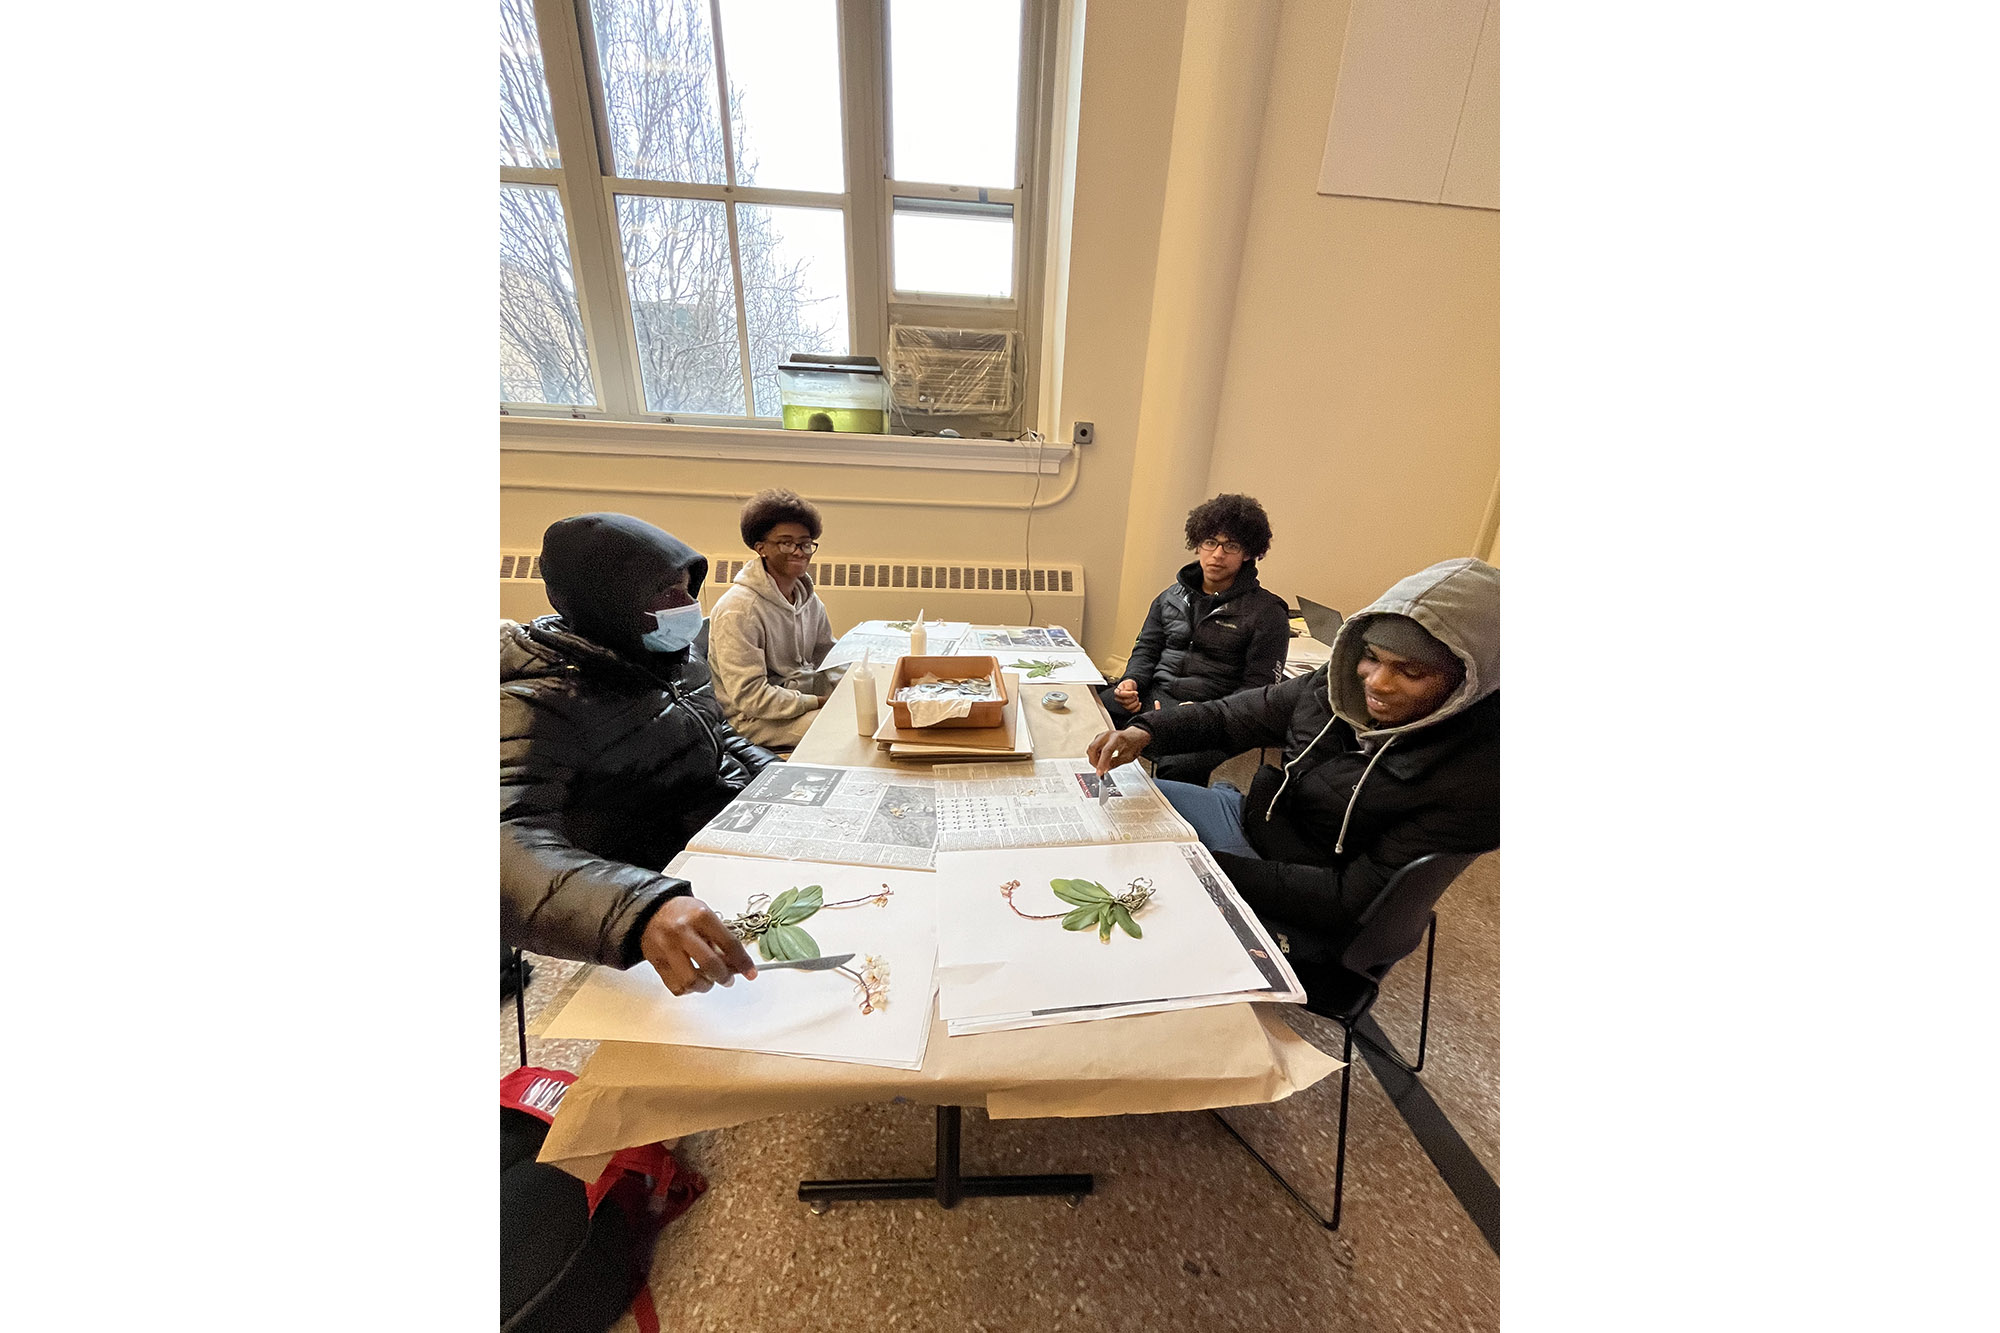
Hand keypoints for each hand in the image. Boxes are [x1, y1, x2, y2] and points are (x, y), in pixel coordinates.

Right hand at [640, 896, 758, 995]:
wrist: (651, 911)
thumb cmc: (684, 914)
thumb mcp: (707, 918)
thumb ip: (721, 940)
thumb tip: (738, 965)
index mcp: (701, 917)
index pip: (729, 943)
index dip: (743, 962)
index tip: (751, 973)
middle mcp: (683, 932)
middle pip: (710, 964)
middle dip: (724, 976)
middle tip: (728, 979)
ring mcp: (667, 948)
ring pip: (691, 980)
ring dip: (705, 985)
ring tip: (708, 981)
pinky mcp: (656, 962)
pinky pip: (676, 986)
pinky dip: (688, 989)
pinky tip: (692, 981)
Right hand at [1086, 726, 1149, 775]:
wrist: (1134, 737)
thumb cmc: (1133, 744)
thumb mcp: (1127, 757)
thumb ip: (1115, 763)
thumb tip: (1105, 768)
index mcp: (1117, 738)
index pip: (1106, 751)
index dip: (1101, 763)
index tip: (1100, 772)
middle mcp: (1108, 735)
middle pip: (1093, 748)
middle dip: (1094, 761)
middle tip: (1099, 769)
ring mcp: (1102, 736)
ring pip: (1091, 748)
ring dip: (1094, 758)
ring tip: (1102, 764)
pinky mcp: (1099, 738)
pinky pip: (1093, 747)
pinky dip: (1094, 755)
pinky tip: (1101, 760)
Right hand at [1112, 679, 1139, 712]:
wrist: (1131, 688)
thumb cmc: (1128, 685)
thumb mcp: (1129, 682)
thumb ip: (1128, 686)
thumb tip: (1129, 690)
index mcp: (1117, 692)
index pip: (1121, 694)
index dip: (1130, 694)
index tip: (1136, 692)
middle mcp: (1118, 699)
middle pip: (1125, 701)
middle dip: (1133, 698)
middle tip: (1136, 694)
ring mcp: (1122, 705)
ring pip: (1128, 707)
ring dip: (1135, 703)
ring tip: (1137, 698)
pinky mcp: (1127, 709)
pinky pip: (1132, 711)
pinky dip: (1137, 708)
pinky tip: (1139, 703)